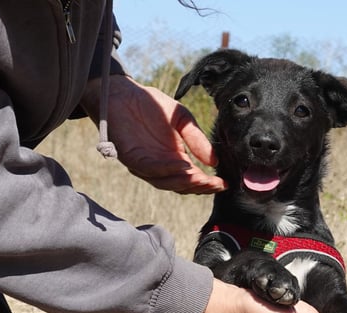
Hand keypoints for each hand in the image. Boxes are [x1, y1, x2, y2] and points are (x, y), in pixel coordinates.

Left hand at [82, 76, 225, 193]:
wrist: (122, 93)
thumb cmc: (151, 106)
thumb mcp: (183, 120)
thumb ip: (197, 140)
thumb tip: (215, 161)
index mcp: (174, 160)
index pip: (192, 179)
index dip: (208, 184)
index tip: (224, 183)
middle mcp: (160, 166)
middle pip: (181, 186)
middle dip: (199, 186)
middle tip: (214, 184)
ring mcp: (145, 165)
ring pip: (166, 183)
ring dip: (184, 182)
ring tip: (201, 178)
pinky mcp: (132, 158)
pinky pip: (150, 169)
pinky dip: (167, 170)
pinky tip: (183, 166)